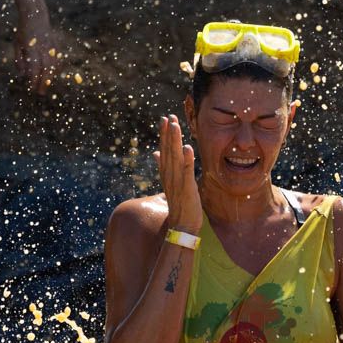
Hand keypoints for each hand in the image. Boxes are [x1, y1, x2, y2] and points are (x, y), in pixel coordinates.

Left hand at [13, 11, 58, 94]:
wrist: (36, 15)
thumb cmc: (23, 31)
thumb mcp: (17, 44)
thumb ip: (19, 59)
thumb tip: (22, 74)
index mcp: (31, 48)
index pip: (34, 68)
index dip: (34, 79)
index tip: (32, 88)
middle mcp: (43, 48)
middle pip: (46, 69)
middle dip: (43, 82)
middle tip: (40, 92)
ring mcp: (51, 46)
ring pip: (54, 65)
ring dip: (50, 77)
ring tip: (46, 85)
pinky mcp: (56, 45)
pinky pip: (58, 60)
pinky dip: (56, 69)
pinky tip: (53, 75)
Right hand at [158, 114, 201, 234]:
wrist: (182, 225)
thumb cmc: (179, 204)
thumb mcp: (170, 182)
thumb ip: (163, 166)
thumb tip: (155, 153)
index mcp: (166, 173)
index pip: (164, 150)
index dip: (164, 135)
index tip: (165, 119)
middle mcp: (169, 175)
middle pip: (168, 151)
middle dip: (168, 133)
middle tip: (169, 117)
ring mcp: (177, 182)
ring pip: (175, 158)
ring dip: (175, 141)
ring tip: (175, 126)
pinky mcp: (187, 189)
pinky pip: (186, 172)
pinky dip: (187, 160)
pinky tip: (187, 148)